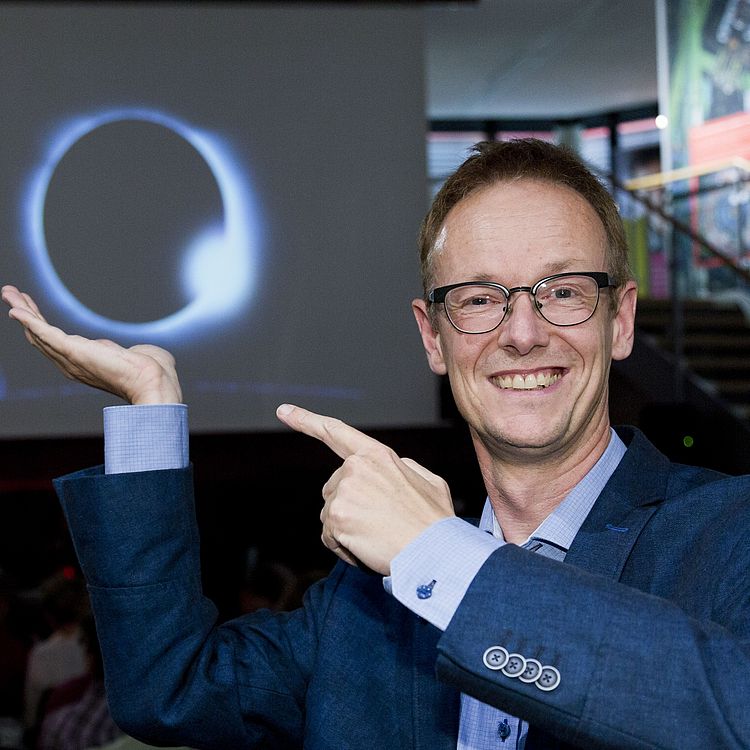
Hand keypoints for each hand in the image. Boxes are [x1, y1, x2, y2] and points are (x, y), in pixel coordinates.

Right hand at [2, 285, 181, 403]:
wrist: (152, 380)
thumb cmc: (152, 372)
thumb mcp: (135, 357)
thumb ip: (133, 354)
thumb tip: (139, 352)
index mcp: (83, 364)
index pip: (54, 342)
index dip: (40, 325)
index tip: (30, 307)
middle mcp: (71, 364)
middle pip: (40, 336)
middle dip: (25, 313)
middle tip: (10, 293)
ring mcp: (70, 359)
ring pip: (38, 332)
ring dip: (23, 310)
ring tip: (8, 292)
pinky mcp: (73, 351)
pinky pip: (45, 333)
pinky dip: (29, 320)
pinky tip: (16, 308)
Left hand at [276, 403, 454, 573]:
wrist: (435, 551)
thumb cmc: (435, 522)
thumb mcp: (429, 482)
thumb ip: (405, 469)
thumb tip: (391, 471)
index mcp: (377, 455)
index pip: (336, 433)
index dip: (306, 420)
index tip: (283, 411)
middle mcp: (356, 468)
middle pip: (333, 490)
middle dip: (349, 509)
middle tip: (381, 525)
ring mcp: (344, 491)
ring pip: (331, 516)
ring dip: (348, 531)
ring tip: (380, 537)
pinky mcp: (336, 517)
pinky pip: (330, 538)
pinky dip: (346, 549)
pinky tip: (370, 549)